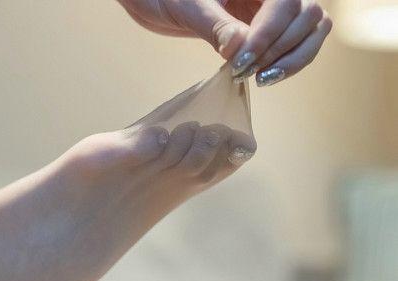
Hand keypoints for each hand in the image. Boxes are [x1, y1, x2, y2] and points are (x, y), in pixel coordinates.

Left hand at [117, 0, 332, 86]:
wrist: (160, 0)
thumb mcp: (189, 7)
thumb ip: (215, 26)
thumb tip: (239, 48)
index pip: (286, 2)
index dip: (268, 34)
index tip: (242, 61)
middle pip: (308, 15)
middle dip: (280, 48)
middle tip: (247, 73)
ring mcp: (280, 4)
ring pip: (314, 28)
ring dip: (293, 57)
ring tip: (261, 79)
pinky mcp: (276, 24)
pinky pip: (301, 41)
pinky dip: (289, 61)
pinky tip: (264, 76)